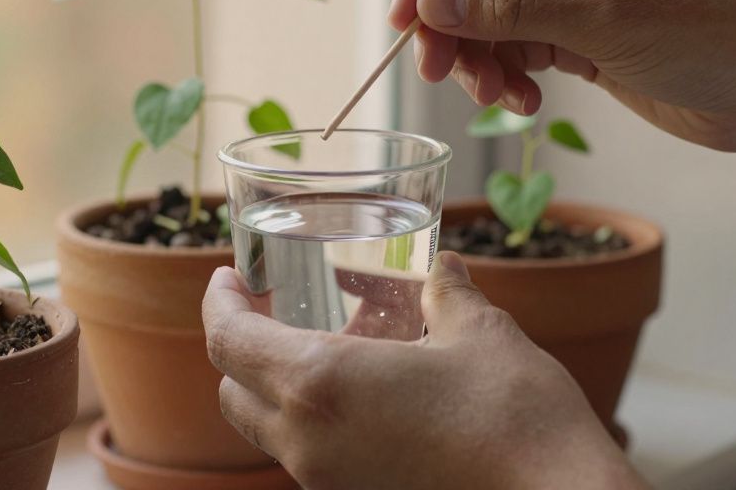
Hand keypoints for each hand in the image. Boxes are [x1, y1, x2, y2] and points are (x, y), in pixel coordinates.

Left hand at [202, 252, 646, 489]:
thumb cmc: (517, 416)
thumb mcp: (481, 333)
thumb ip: (448, 292)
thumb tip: (442, 267)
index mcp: (320, 384)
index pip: (228, 340)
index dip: (218, 302)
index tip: (230, 277)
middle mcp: (307, 441)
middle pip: (232, 391)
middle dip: (240, 346)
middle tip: (271, 308)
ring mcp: (328, 482)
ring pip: (267, 430)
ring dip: (277, 385)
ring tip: (332, 346)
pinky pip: (308, 457)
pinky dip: (312, 420)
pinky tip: (367, 394)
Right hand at [389, 0, 735, 152]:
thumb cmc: (715, 36)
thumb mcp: (604, 19)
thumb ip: (511, 9)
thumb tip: (431, 4)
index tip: (403, 19)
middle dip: (456, 25)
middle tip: (437, 72)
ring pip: (492, 15)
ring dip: (482, 58)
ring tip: (497, 96)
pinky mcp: (581, 32)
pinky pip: (518, 46)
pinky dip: (510, 75)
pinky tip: (524, 101)